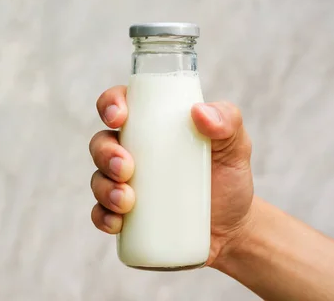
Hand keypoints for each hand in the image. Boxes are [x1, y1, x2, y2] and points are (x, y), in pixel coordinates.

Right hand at [88, 85, 253, 265]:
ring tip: (126, 200)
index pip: (118, 105)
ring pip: (98, 179)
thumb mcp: (235, 146)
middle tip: (126, 167)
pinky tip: (117, 223)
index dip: (109, 105)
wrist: (233, 228)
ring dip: (104, 187)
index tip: (119, 117)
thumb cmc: (229, 177)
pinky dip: (103, 218)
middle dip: (105, 153)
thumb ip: (228, 121)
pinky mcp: (124, 216)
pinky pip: (100, 214)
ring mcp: (124, 185)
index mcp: (150, 126)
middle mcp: (131, 152)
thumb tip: (200, 112)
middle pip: (101, 143)